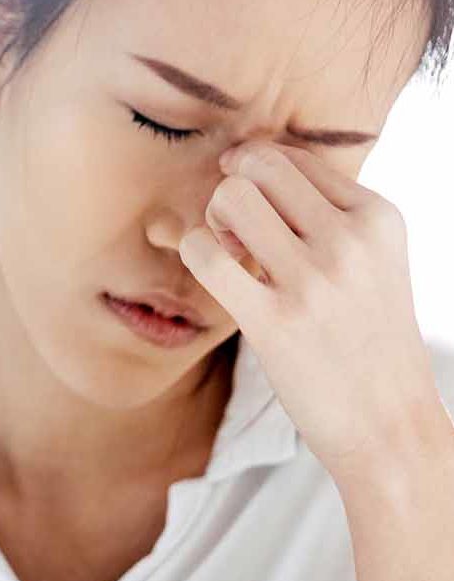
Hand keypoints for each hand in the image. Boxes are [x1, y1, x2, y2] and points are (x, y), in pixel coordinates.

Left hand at [177, 141, 440, 483]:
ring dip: (211, 220)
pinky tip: (210, 274)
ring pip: (232, 199)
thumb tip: (256, 181)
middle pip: (261, 165)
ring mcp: (312, 280)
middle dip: (232, 188)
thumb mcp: (375, 266)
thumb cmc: (367, 345)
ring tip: (225, 255)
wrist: (387, 422)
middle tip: (232, 232)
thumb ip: (330, 223)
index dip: (258, 173)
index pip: (297, 157)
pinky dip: (193, 252)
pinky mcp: (273, 322)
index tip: (251, 211)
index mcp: (378, 217)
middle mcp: (348, 239)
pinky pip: (206, 256)